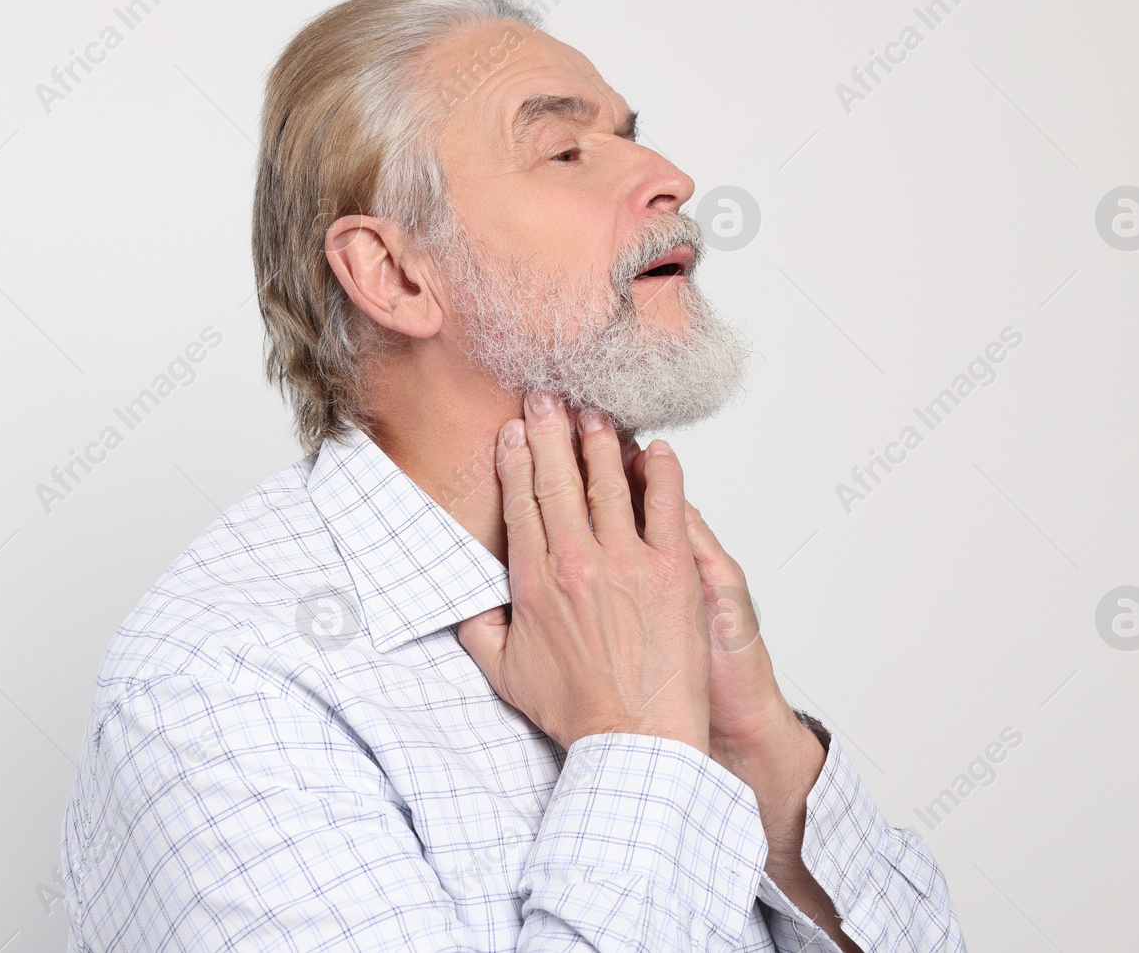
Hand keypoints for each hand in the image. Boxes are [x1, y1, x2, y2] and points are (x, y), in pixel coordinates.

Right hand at [457, 393, 711, 753]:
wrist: (634, 740)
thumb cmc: (576, 712)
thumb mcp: (506, 674)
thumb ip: (479, 631)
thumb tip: (466, 604)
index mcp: (535, 582)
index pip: (522, 503)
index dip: (517, 460)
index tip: (516, 432)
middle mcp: (576, 562)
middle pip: (558, 479)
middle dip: (549, 431)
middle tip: (546, 397)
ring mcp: (627, 563)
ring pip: (609, 483)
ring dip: (600, 441)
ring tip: (595, 412)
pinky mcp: (672, 571)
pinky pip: (668, 506)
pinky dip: (663, 473)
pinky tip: (658, 450)